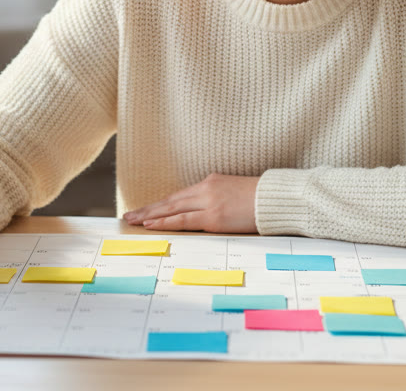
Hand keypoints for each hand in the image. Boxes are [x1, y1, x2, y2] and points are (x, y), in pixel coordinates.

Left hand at [123, 173, 258, 232]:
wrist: (276, 199)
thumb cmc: (260, 199)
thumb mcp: (234, 193)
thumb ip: (218, 198)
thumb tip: (207, 211)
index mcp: (211, 182)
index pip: (179, 196)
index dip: (160, 204)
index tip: (146, 209)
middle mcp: (206, 190)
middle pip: (170, 201)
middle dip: (148, 209)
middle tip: (129, 215)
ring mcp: (208, 203)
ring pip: (172, 209)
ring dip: (150, 216)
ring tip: (133, 220)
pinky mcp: (214, 217)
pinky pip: (183, 220)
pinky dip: (165, 222)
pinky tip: (151, 224)